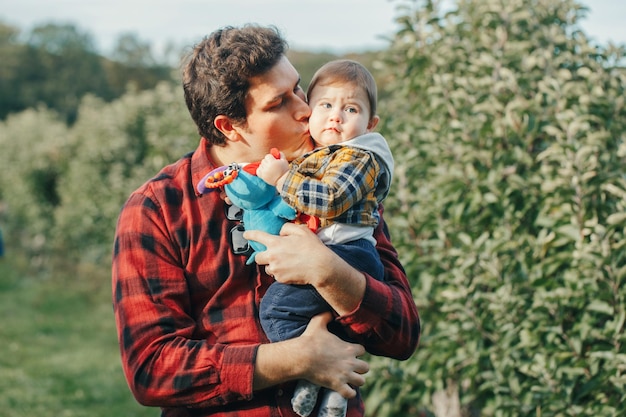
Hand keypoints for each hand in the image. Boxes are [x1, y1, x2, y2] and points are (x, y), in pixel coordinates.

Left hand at [245, 223, 365, 314]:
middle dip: (261, 255)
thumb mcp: (301, 230)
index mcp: (275, 243)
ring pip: (267, 267)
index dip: (249, 234)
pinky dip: (280, 272)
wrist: (320, 267)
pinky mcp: (280, 279)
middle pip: (257, 257)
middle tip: (271, 254)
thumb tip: (280, 233)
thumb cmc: (312, 247)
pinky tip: (290, 269)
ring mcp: (275, 269)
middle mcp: (272, 256)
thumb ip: (287, 228)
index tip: (245, 234)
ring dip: (272, 265)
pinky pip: (275, 275)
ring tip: (285, 262)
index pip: (257, 237)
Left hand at [256, 152, 289, 185]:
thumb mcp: (284, 161)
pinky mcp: (262, 177)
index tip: (274, 160)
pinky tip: (264, 171)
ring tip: (269, 169)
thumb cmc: (284, 170)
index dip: (271, 158)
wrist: (283, 181)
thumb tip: (277, 151)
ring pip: (260, 165)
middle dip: (267, 161)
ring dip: (264, 166)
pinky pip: (258, 171)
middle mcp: (267, 167)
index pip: (267, 156)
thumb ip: (281, 155)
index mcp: (273, 162)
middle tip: (272, 165)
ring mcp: (264, 172)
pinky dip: (260, 170)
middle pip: (263, 160)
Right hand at [297, 312, 368, 397]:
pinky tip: (345, 390)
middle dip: (360, 368)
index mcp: (349, 348)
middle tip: (352, 367)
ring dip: (356, 381)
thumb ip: (326, 316)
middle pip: (366, 367)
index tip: (351, 353)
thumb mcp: (318, 322)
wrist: (301, 357)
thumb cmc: (310, 340)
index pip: (363, 350)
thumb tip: (329, 311)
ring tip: (349, 379)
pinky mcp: (337, 385)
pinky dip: (349, 393)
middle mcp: (350, 362)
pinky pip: (350, 394)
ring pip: (361, 381)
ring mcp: (345, 375)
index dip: (357, 351)